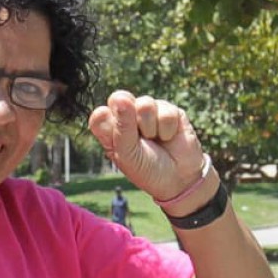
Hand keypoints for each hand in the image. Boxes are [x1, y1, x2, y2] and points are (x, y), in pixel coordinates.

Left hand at [88, 91, 209, 203]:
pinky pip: (165, 111)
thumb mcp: (128, 154)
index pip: (100, 115)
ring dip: (150, 127)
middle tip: (139, 137)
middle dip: (129, 117)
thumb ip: (122, 127)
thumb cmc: (146, 168)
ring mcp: (148, 110)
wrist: (177, 179)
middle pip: (119, 98)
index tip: (120, 142)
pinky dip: (167, 130)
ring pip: (144, 103)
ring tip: (155, 139)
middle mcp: (127, 115)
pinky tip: (168, 137)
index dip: (110, 125)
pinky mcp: (169, 109)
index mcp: (110, 128)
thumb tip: (121, 98)